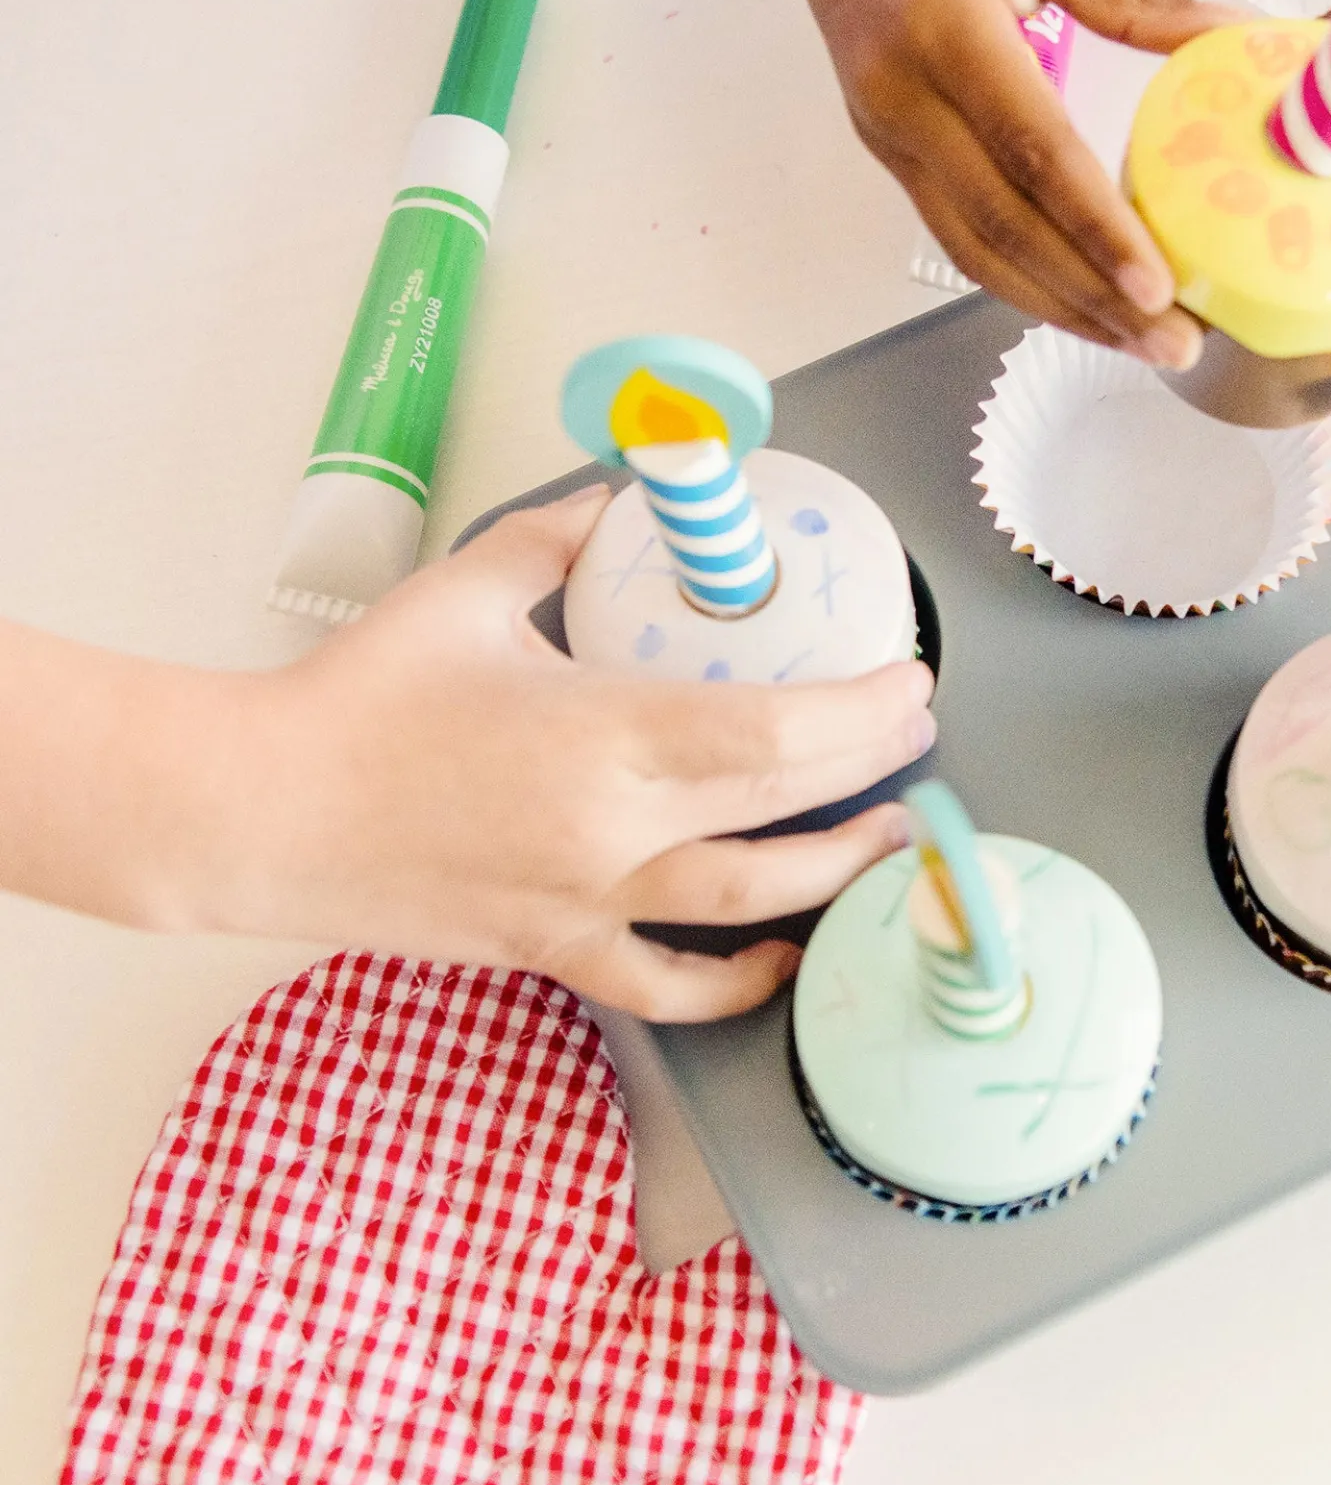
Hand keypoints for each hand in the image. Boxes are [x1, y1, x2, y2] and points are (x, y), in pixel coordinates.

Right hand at [208, 488, 935, 1020]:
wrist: (258, 813)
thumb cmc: (357, 699)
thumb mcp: (471, 587)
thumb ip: (565, 535)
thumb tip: (629, 497)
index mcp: (605, 735)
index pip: (775, 729)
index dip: (861, 712)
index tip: (910, 682)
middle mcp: (614, 832)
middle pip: (782, 810)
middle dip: (870, 772)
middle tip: (917, 736)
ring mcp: (587, 904)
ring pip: (747, 905)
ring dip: (832, 873)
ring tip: (886, 840)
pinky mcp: (553, 950)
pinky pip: (666, 986)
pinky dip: (734, 980)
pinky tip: (778, 959)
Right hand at [767, 0, 1233, 367]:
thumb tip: (1231, 32)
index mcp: (945, 26)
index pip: (1033, 152)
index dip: (1097, 228)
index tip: (1158, 286)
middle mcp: (903, 96)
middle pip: (1005, 228)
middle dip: (1093, 298)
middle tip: (1175, 343)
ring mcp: (886, 132)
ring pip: (975, 251)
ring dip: (1060, 308)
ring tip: (1138, 342)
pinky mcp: (886, 149)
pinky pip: (958, 234)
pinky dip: (1021, 280)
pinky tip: (1080, 303)